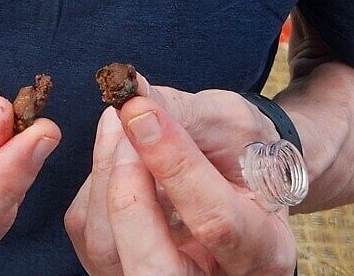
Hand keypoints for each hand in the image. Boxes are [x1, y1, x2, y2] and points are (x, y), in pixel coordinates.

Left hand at [65, 80, 295, 274]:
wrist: (243, 173)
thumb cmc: (245, 148)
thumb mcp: (234, 124)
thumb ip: (187, 114)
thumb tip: (133, 95)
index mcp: (264, 252)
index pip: (215, 222)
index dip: (174, 166)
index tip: (141, 113)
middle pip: (153, 266)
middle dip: (127, 191)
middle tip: (126, 125)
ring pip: (108, 252)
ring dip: (104, 179)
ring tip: (120, 126)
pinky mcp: (124, 268)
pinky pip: (88, 236)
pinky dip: (94, 187)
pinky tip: (116, 152)